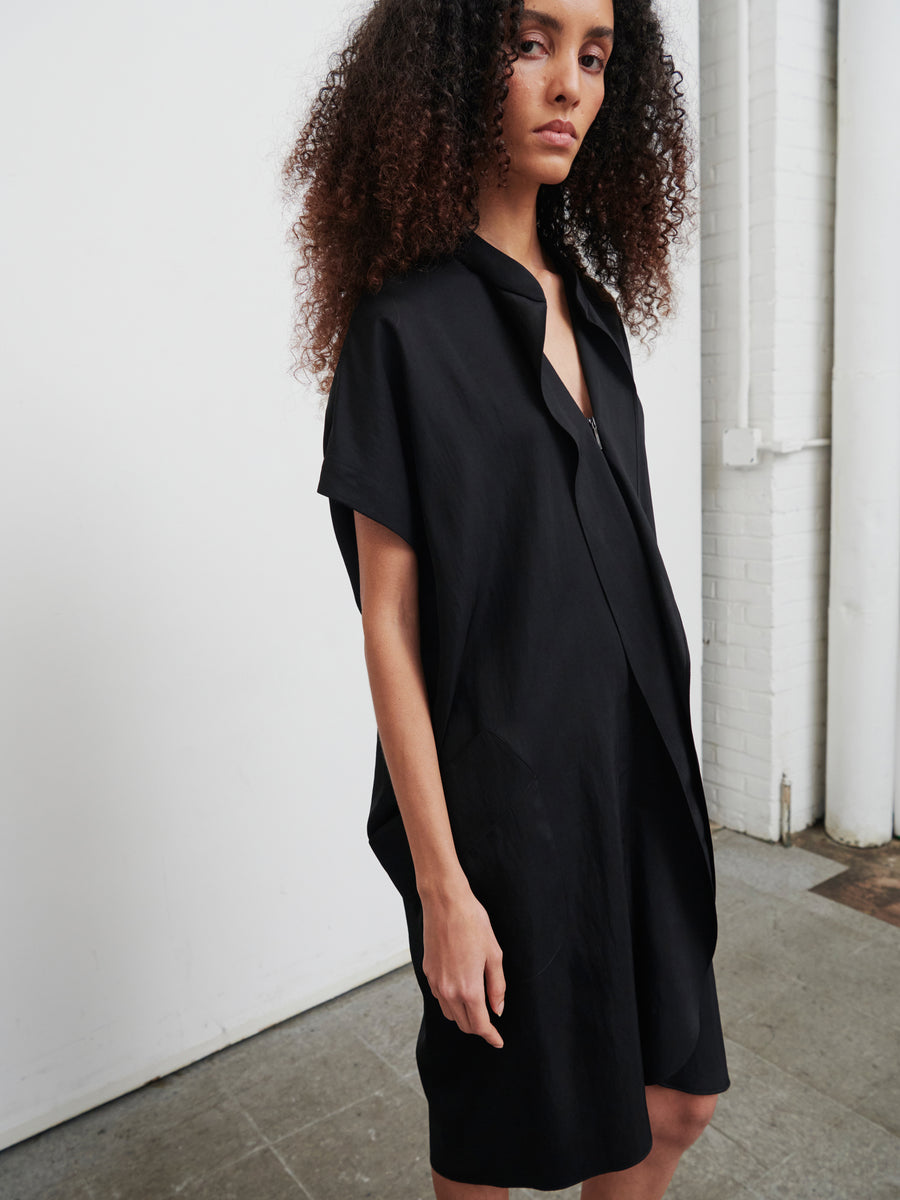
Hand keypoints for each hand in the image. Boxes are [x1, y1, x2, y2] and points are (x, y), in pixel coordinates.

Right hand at [420, 885, 505, 1047]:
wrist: (445, 903)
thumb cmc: (472, 923)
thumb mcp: (494, 954)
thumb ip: (497, 986)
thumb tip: (498, 1009)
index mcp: (469, 988)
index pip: (480, 1025)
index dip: (491, 1036)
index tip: (498, 1041)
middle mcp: (449, 990)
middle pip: (463, 1024)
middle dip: (478, 1028)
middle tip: (491, 1024)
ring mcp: (435, 982)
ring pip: (450, 1013)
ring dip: (463, 1017)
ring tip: (477, 1008)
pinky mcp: (427, 972)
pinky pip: (440, 998)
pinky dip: (451, 1002)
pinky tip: (461, 991)